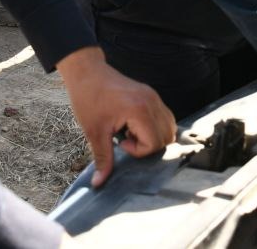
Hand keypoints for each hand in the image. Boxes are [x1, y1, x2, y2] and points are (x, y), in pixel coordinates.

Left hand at [57, 47, 176, 187]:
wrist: (87, 73)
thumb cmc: (89, 98)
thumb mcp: (94, 132)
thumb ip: (102, 158)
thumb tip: (99, 182)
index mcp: (140, 110)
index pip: (155, 143)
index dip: (138, 151)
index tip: (120, 143)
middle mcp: (152, 102)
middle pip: (166, 136)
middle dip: (148, 145)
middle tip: (126, 139)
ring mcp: (154, 97)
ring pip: (169, 126)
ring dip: (153, 136)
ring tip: (131, 132)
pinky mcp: (151, 95)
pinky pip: (164, 116)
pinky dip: (154, 126)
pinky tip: (133, 125)